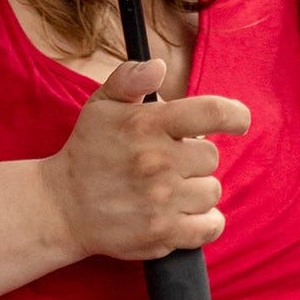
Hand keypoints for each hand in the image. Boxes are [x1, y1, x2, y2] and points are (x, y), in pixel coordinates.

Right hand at [43, 60, 250, 259]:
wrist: (60, 207)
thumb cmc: (87, 152)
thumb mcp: (100, 105)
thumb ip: (130, 79)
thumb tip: (159, 66)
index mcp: (146, 124)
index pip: (212, 112)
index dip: (235, 116)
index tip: (239, 122)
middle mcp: (156, 161)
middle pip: (211, 157)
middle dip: (196, 159)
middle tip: (170, 163)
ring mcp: (161, 200)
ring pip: (212, 191)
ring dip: (197, 190)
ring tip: (169, 189)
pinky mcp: (162, 233)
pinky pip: (211, 226)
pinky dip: (205, 222)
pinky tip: (184, 214)